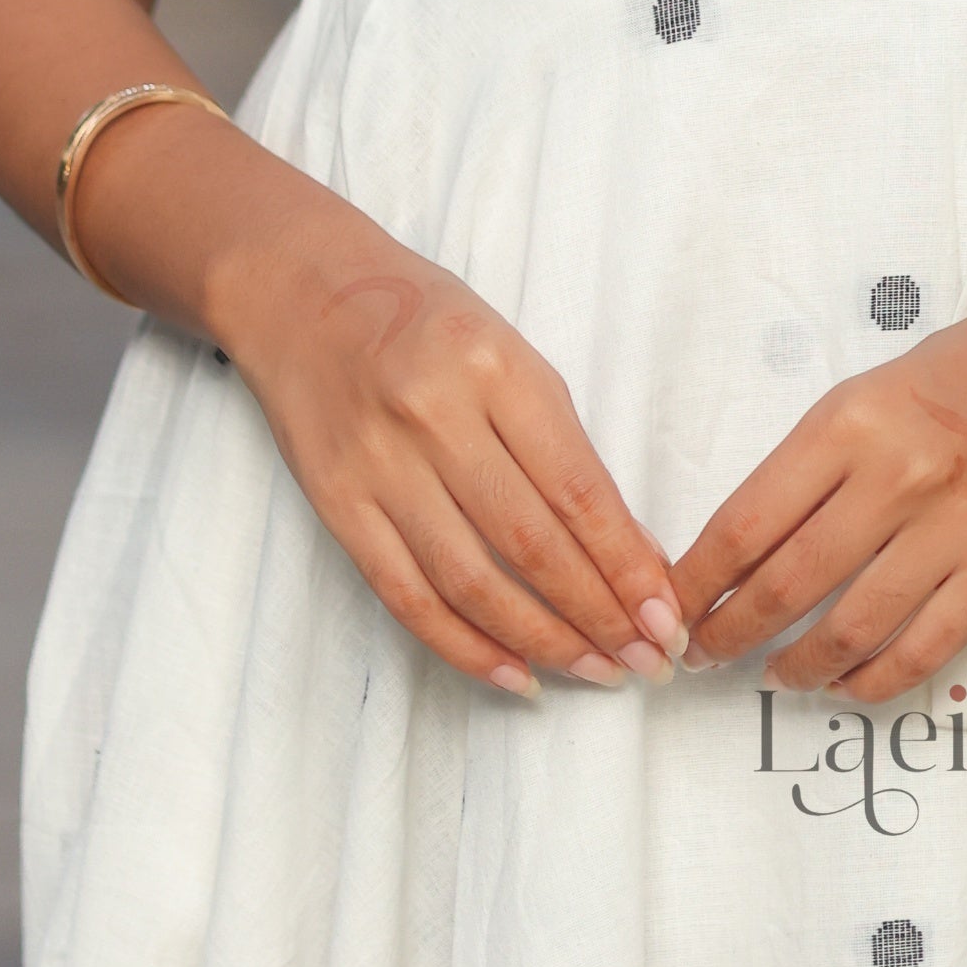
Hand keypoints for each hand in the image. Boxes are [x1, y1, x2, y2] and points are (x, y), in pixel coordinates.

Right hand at [215, 208, 684, 703]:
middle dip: (598, 613)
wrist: (301, 291)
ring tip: (594, 671)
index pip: (576, 487)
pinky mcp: (336, 505)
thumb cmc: (422, 316)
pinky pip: (407, 595)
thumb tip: (629, 546)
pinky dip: (464, 646)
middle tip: (646, 658)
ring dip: (543, 640)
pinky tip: (514, 675)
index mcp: (493, 366)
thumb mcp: (508, 351)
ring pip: (472, 581)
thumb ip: (564, 444)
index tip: (666, 613)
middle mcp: (434, 417)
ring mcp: (378, 465)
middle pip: (530, 543)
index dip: (626, 563)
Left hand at [669, 218, 966, 705]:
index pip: (745, 523)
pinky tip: (847, 685)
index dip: (697, 581)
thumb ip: (816, 462)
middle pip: (785, 586)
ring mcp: (954, 528)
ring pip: (849, 630)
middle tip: (703, 653)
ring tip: (772, 674)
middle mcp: (897, 476)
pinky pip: (922, 648)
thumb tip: (747, 545)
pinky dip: (873, 681)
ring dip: (796, 666)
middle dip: (729, 633)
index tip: (673, 605)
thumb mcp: (874, 390)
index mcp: (850, 422)